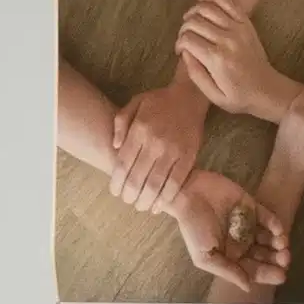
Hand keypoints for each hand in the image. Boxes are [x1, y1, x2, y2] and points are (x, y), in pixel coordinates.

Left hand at [106, 81, 211, 215]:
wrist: (189, 96)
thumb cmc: (159, 101)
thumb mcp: (134, 103)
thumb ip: (120, 123)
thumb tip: (114, 147)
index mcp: (139, 130)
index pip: (124, 163)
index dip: (117, 182)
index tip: (115, 192)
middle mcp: (155, 142)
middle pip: (138, 177)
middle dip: (130, 194)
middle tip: (127, 201)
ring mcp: (173, 151)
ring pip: (156, 184)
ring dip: (146, 200)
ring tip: (141, 206)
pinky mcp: (189, 156)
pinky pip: (176, 182)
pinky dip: (166, 197)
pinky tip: (159, 205)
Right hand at [168, 170, 285, 295]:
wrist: (189, 194)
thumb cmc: (194, 228)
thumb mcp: (205, 256)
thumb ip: (227, 271)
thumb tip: (247, 287)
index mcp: (231, 256)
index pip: (254, 269)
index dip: (268, 273)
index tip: (282, 276)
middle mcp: (242, 243)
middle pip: (265, 255)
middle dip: (277, 259)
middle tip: (285, 259)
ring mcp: (249, 225)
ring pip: (270, 238)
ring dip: (279, 243)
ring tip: (282, 244)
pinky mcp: (252, 207)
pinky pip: (268, 218)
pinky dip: (275, 225)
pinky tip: (277, 230)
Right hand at [176, 0, 300, 124]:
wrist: (267, 89)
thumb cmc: (240, 96)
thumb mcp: (214, 96)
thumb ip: (196, 74)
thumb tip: (185, 53)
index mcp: (217, 59)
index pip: (188, 39)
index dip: (179, 43)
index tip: (180, 50)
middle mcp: (227, 40)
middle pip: (195, 22)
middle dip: (184, 28)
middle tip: (185, 37)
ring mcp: (238, 28)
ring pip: (208, 8)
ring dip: (194, 11)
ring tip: (190, 20)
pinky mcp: (245, 23)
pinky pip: (227, 1)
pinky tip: (202, 0)